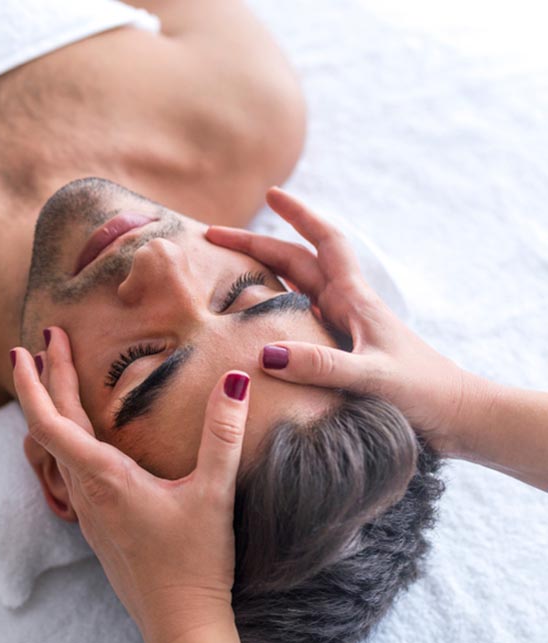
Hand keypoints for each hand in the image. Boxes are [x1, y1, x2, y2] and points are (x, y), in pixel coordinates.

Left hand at [11, 328, 245, 642]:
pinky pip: (69, 469)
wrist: (180, 624)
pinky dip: (65, 436)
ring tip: (53, 376)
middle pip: (50, 427)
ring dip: (52, 408)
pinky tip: (82, 434)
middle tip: (45, 339)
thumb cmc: (196, 565)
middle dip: (44, 379)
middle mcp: (87, 492)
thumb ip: (223, 435)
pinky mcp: (97, 523)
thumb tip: (235, 379)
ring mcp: (88, 511)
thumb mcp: (215, 495)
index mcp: (105, 479)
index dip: (33, 384)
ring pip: (56, 449)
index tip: (22, 351)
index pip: (51, 423)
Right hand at [205, 187, 482, 455]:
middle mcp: (348, 306)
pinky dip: (274, 308)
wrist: (460, 416)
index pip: (324, 242)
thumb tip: (268, 352)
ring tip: (226, 269)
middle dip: (256, 244)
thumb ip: (323, 365)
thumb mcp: (373, 378)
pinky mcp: (344, 350)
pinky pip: (300, 318)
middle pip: (296, 261)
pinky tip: (256, 321)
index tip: (272, 193)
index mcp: (355, 300)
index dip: (299, 214)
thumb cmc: (425, 393)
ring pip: (296, 287)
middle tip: (214, 237)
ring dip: (264, 272)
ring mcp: (345, 328)